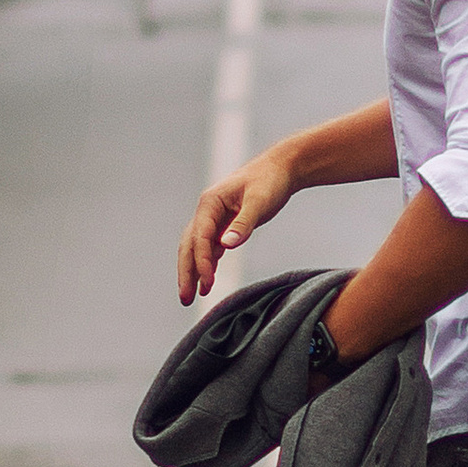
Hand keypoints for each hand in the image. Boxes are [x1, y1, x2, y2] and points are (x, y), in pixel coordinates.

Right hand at [178, 145, 295, 306]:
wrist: (282, 168)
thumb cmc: (270, 181)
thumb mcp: (259, 201)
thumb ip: (242, 224)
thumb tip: (226, 245)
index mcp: (210, 202)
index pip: (199, 237)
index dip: (201, 261)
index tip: (207, 283)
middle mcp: (207, 210)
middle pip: (189, 245)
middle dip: (186, 272)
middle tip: (185, 298)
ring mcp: (214, 218)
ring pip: (197, 248)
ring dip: (194, 271)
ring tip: (192, 296)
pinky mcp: (225, 224)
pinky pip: (211, 248)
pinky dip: (208, 264)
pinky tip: (207, 282)